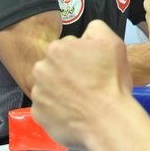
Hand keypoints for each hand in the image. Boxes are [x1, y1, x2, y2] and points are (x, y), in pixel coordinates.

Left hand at [31, 20, 132, 149]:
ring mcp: (37, 94)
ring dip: (61, 90)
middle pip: (55, 66)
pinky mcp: (38, 115)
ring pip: (49, 86)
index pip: (67, 47)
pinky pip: (47, 107)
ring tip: (82, 100)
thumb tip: (84, 35)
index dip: (82, 57)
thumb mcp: (112, 42)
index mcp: (56, 49)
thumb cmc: (111, 81)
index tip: (93, 68)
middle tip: (88, 84)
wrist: (108, 122)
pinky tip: (74, 113)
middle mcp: (40, 69)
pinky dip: (58, 109)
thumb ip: (95, 29)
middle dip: (68, 72)